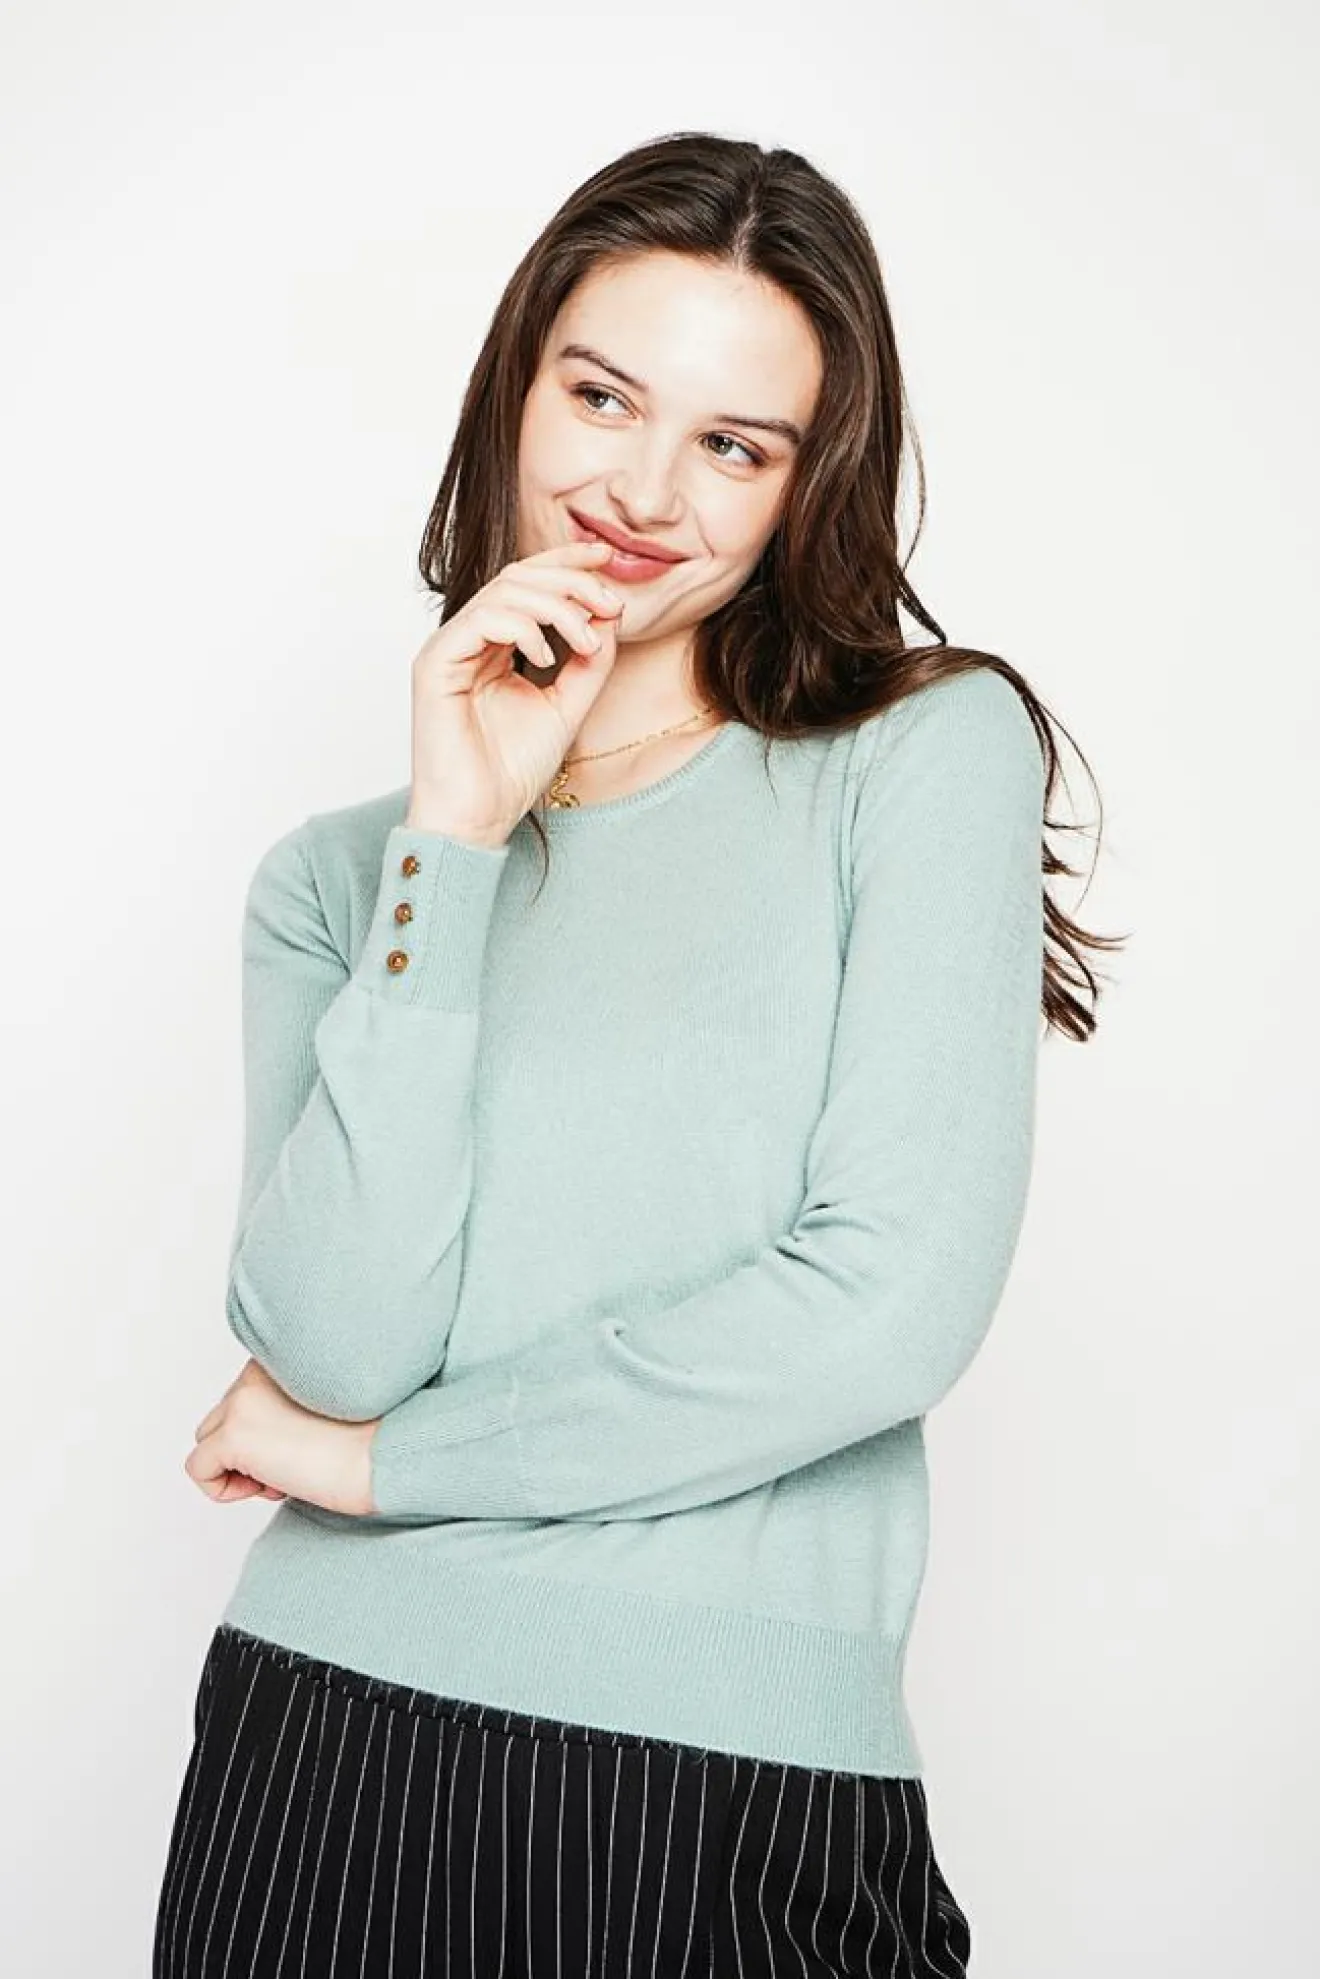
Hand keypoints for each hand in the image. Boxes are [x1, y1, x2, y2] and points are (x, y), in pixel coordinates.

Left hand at [185, 1357, 378, 1515]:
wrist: (388, 1456)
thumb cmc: (372, 1441)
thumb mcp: (325, 1407)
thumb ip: (285, 1406)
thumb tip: (254, 1443)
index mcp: (281, 1357)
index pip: (247, 1399)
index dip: (268, 1433)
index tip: (304, 1446)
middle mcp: (256, 1371)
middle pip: (223, 1418)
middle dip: (251, 1451)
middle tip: (295, 1467)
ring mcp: (243, 1401)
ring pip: (207, 1441)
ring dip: (239, 1468)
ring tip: (284, 1476)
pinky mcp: (234, 1435)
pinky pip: (199, 1470)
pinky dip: (223, 1489)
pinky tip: (270, 1487)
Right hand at [406, 538, 624, 842]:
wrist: (478, 818)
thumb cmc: (511, 772)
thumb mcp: (568, 706)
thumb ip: (589, 663)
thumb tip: (609, 616)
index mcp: (494, 645)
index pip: (528, 584)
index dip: (566, 563)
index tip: (608, 559)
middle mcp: (469, 640)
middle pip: (518, 577)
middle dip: (571, 583)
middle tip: (611, 604)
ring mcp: (449, 649)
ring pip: (503, 592)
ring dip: (556, 607)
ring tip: (586, 640)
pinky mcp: (435, 664)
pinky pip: (482, 620)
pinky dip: (522, 627)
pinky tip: (547, 656)